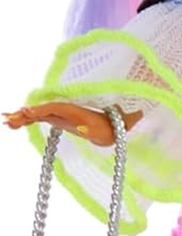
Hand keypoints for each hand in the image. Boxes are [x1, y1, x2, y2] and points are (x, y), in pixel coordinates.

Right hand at [3, 101, 121, 145]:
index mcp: (77, 109)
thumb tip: (113, 121)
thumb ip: (116, 120)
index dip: (41, 110)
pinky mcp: (59, 120)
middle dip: (26, 114)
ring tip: (7, 121)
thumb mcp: (117, 120)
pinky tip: (15, 124)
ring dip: (23, 118)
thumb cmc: (115, 122)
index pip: (55, 107)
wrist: (115, 127)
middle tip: (9, 118)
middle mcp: (66, 110)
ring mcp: (61, 115)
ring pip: (39, 115)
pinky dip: (28, 121)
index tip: (27, 112)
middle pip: (43, 111)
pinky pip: (41, 119)